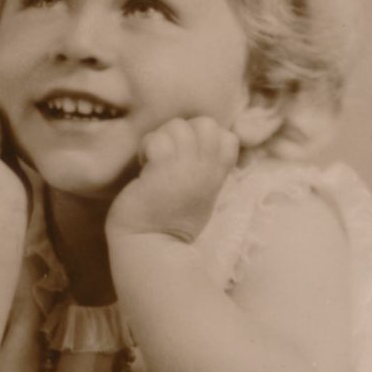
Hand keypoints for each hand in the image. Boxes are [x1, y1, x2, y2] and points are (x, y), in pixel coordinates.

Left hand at [106, 117, 238, 243]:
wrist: (150, 248)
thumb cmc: (170, 222)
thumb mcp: (200, 193)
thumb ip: (203, 168)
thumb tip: (195, 142)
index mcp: (216, 175)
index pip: (228, 137)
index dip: (206, 137)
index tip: (188, 156)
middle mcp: (206, 170)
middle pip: (205, 123)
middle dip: (182, 130)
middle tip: (168, 155)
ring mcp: (186, 170)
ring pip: (178, 126)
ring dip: (160, 139)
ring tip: (153, 162)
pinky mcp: (162, 171)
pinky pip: (156, 140)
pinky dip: (146, 148)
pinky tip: (143, 167)